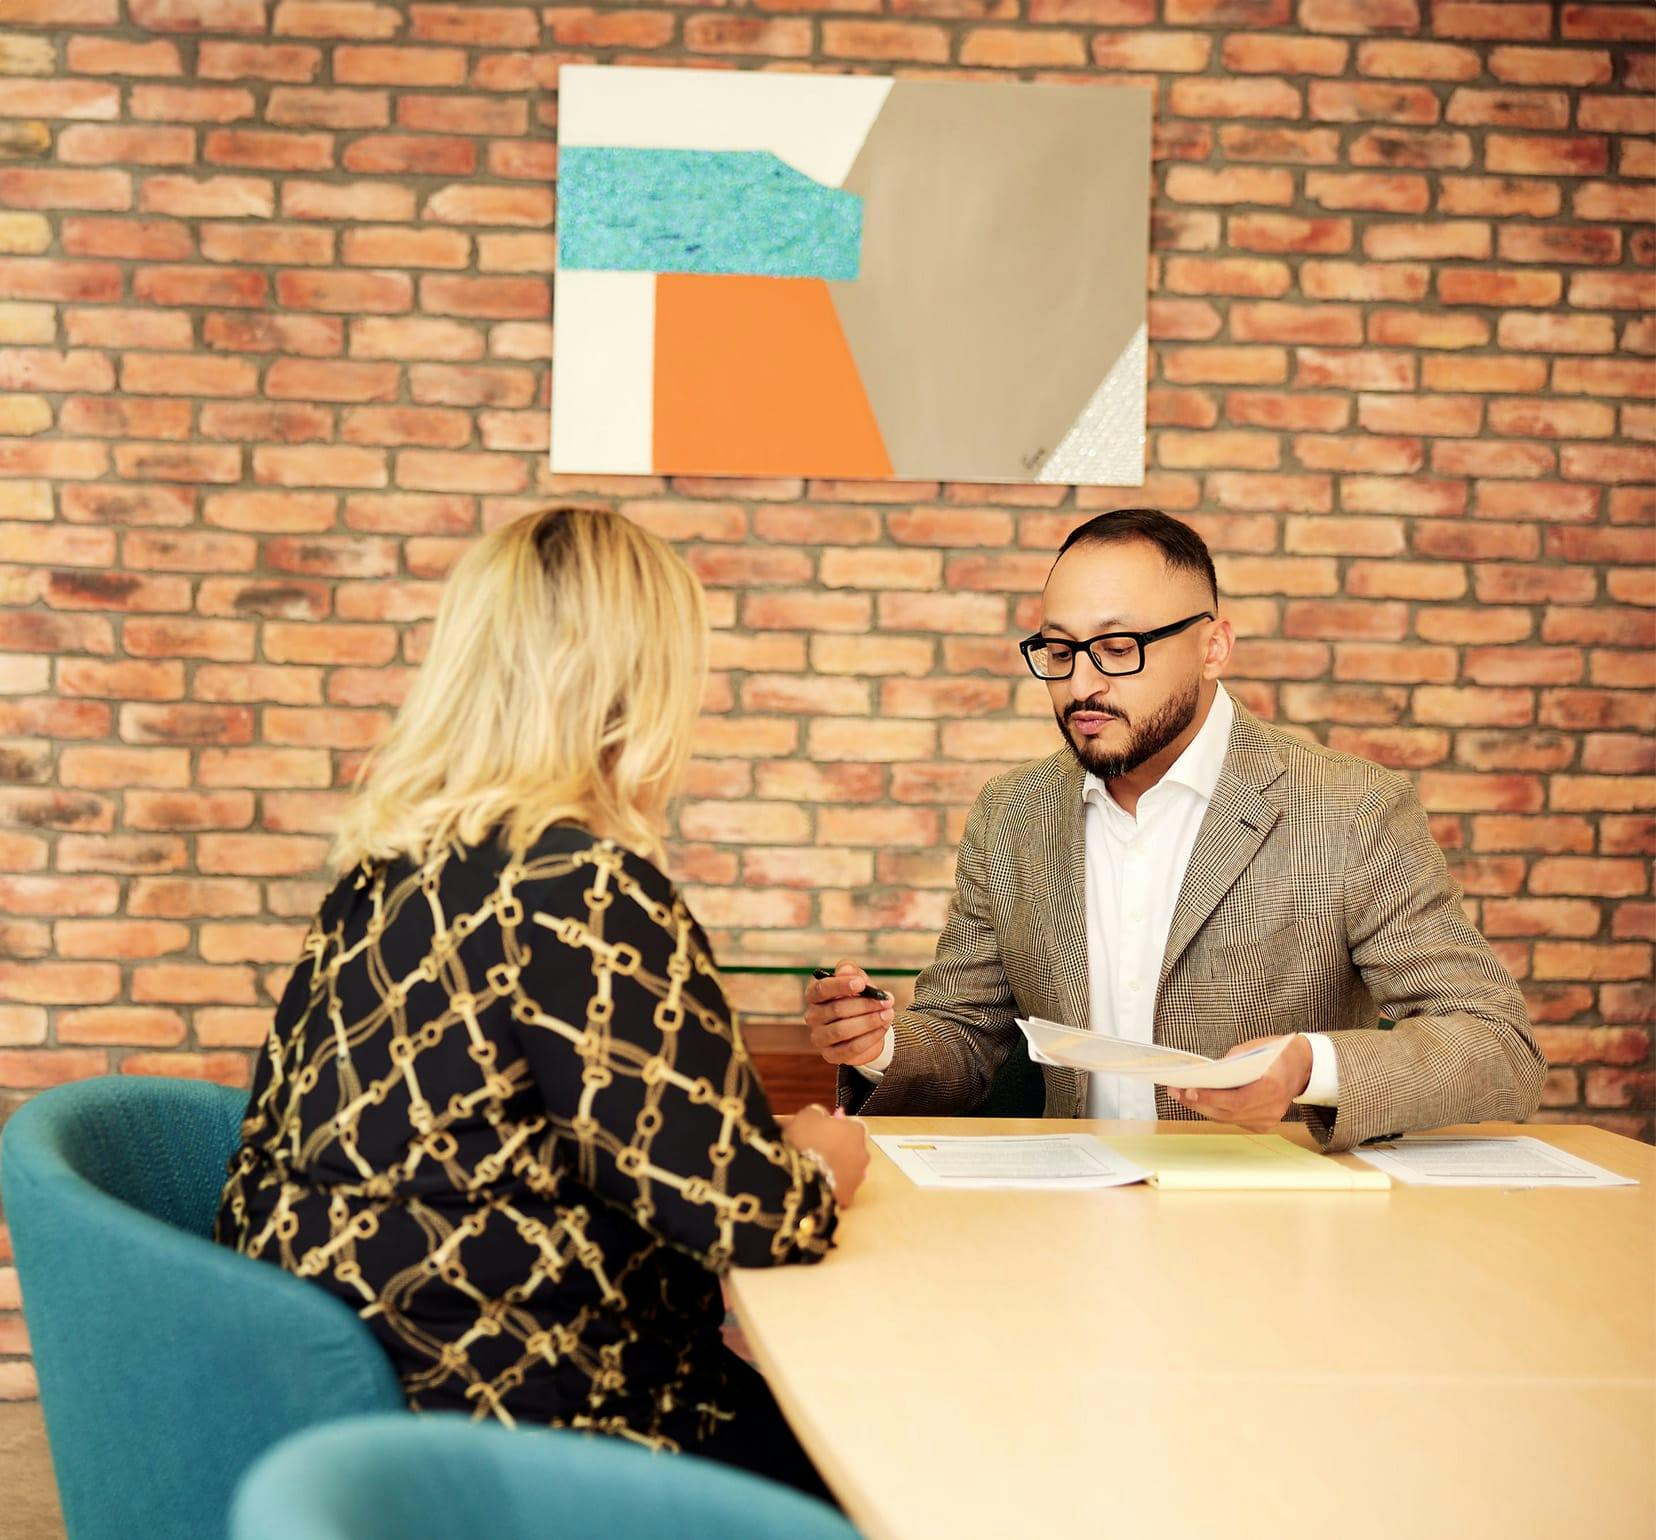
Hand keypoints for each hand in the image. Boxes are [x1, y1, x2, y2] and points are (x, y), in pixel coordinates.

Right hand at [784, 1104, 869, 1206]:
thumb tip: (821, 1116)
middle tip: (818, 1150)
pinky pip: (840, 1189)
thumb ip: (818, 1113)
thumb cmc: (805, 1141)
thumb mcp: (806, 1117)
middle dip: (838, 1148)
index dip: (835, 1127)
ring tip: (816, 1170)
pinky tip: (817, 1186)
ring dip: (836, 1169)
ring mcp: (857, 1177)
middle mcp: (862, 1153)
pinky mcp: (848, 1197)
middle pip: (852, 1148)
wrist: (799, 1176)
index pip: (850, 1125)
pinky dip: (832, 1187)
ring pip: (848, 1170)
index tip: (822, 1130)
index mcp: (855, 1131)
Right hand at [805, 959, 894, 1067]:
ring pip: (843, 1030)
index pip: (821, 989)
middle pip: (836, 1009)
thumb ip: (851, 971)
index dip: (841, 985)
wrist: (866, 1026)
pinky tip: (883, 1027)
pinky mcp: (830, 1055)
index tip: (861, 983)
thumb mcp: (856, 980)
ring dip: (869, 1021)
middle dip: (865, 1004)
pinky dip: (870, 1037)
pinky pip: (851, 1048)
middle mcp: (812, 1016)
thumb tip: (846, 971)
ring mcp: (819, 1037)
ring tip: (888, 1014)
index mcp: (814, 995)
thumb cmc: (857, 998)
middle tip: (886, 1000)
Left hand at [1169, 1034, 1311, 1133]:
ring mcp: (1269, 1119)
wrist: (1301, 1067)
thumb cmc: (1276, 1053)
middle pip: (1228, 1113)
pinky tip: (1199, 1101)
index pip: (1237, 1100)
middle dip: (1199, 1103)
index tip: (1190, 1090)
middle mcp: (1272, 1108)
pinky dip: (1216, 1111)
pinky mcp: (1263, 1124)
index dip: (1211, 1098)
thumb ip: (1231, 1061)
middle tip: (1176, 1091)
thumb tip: (1206, 1072)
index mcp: (1272, 1087)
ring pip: (1228, 1119)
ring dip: (1203, 1108)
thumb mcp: (1254, 1048)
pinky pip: (1234, 1120)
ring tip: (1180, 1095)